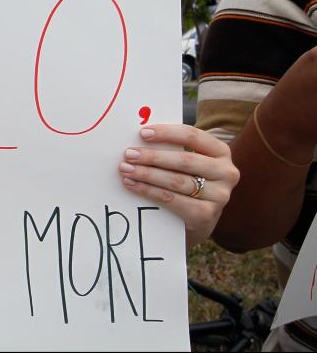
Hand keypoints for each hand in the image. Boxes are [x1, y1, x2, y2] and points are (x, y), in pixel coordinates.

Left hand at [119, 124, 239, 248]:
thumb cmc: (189, 180)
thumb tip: (139, 138)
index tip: (143, 133)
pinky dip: (148, 191)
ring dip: (147, 174)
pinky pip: (172, 199)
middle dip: (152, 156)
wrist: (199, 219)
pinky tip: (133, 185)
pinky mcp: (206, 215)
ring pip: (176, 181)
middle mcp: (226, 172)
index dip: (167, 133)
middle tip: (128, 154)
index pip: (193, 136)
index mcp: (221, 151)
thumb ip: (172, 149)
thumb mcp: (188, 163)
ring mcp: (219, 195)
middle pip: (184, 160)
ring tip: (126, 169)